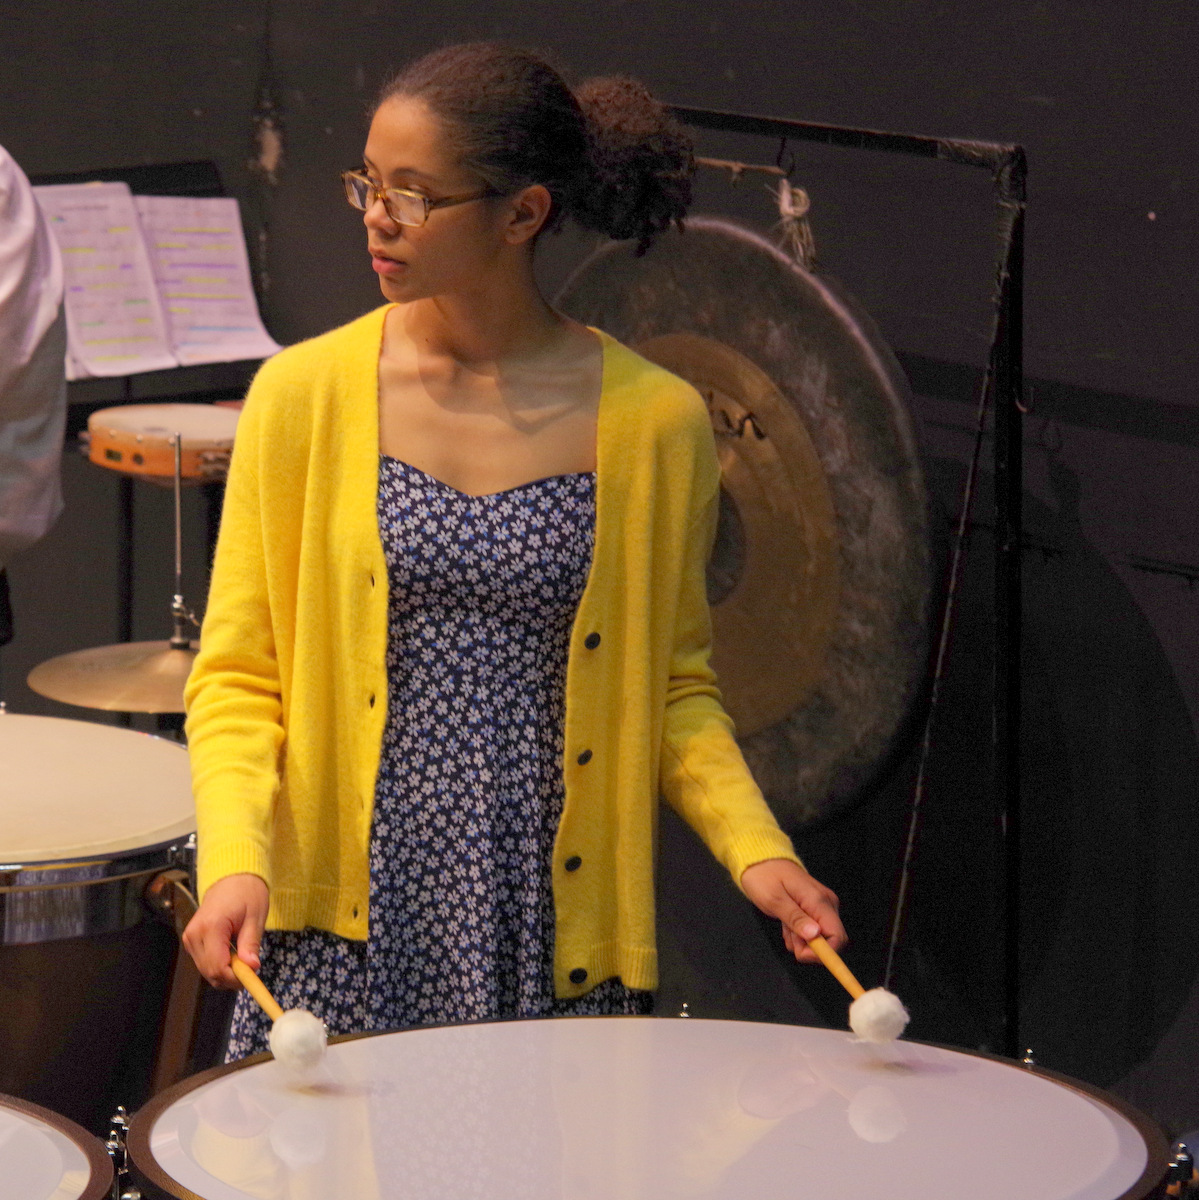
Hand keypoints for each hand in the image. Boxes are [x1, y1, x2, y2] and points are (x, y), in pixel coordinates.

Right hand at [181, 873, 268, 988]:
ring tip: (243, 957)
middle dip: (232, 977)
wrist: (231, 878)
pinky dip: (219, 965)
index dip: (235, 978)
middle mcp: (194, 934)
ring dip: (226, 972)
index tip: (253, 976)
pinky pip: (205, 963)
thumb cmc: (246, 893)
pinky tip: (232, 954)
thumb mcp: (255, 917)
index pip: (218, 967)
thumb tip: (252, 968)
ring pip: (206, 971)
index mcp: (211, 926)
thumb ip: (251, 944)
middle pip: (210, 972)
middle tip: (252, 969)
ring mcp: (190, 938)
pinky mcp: (191, 940)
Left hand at [740, 859, 845, 964]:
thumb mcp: (774, 900)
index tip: (801, 953)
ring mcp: (822, 905)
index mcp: (819, 901)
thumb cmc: (764, 878)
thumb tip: (815, 936)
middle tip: (787, 934)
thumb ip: (795, 918)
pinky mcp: (815, 908)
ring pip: (820, 937)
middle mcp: (826, 903)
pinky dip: (799, 933)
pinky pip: (813, 930)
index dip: (824, 953)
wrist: (760, 861)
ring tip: (784, 923)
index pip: (838, 937)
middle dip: (809, 946)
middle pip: (830, 940)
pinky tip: (786, 922)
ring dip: (800, 939)